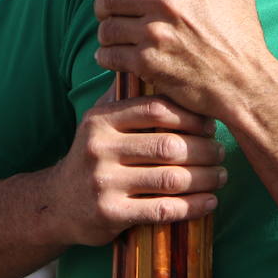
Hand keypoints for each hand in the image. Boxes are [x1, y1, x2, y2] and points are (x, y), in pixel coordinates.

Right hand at [46, 91, 226, 246]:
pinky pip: (163, 209)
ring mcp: (104, 183)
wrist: (56, 204)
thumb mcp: (97, 123)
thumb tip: (157, 63)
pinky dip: (194, 206)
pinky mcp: (111, 214)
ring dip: (205, 178)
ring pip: (171, 179)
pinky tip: (210, 201)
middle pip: (168, 146)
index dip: (191, 117)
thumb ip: (124, 97)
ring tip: (221, 175)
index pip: (156, 110)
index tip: (211, 125)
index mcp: (100, 120)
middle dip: (204, 150)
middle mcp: (99, 148)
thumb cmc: (91, 157)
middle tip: (221, 153)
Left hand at [94, 0, 273, 121]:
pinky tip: (113, 57)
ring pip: (107, 25)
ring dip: (107, 30)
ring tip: (113, 35)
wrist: (245, 84)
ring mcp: (155, 33)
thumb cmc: (243, 35)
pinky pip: (109, 55)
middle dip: (105, 2)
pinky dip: (107, 57)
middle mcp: (167, 1)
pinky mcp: (147, 63)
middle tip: (108, 8)